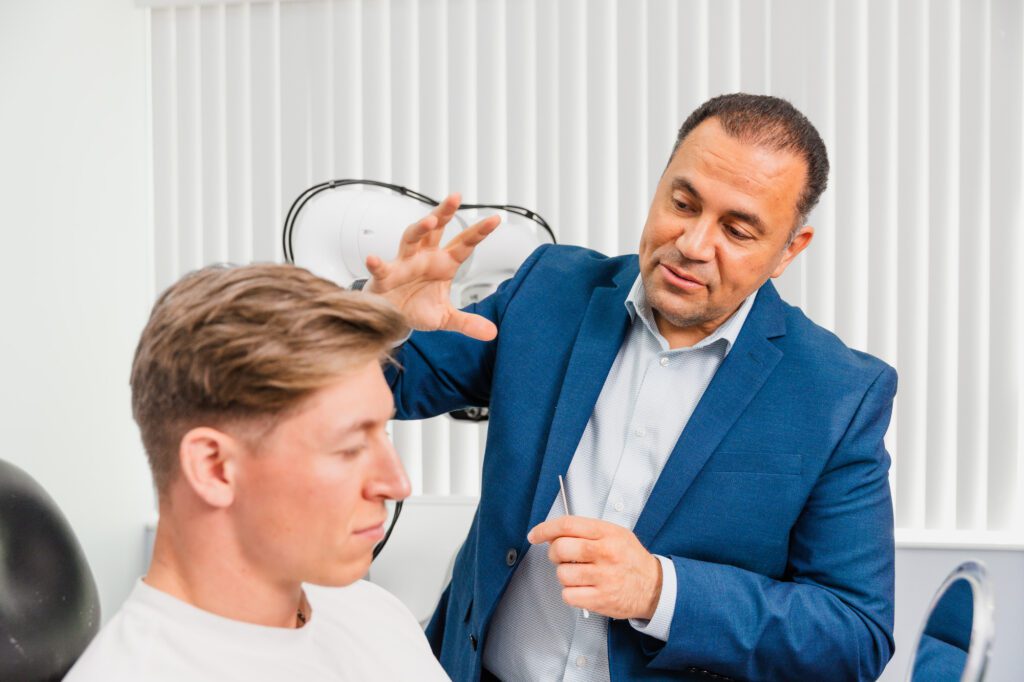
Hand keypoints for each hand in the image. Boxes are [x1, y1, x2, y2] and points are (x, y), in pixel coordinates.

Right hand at [364, 193, 500, 340]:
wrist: (391, 319)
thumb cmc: (416, 309)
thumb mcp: (445, 318)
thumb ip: (467, 322)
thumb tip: (491, 333)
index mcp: (443, 263)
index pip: (464, 245)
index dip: (479, 232)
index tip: (495, 219)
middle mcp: (424, 257)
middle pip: (435, 229)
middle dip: (444, 213)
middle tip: (455, 197)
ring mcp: (404, 264)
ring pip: (411, 238)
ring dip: (419, 228)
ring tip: (430, 220)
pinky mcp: (384, 276)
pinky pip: (380, 268)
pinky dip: (376, 263)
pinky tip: (373, 259)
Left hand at [528, 516, 662, 619]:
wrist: (654, 587)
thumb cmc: (631, 559)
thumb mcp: (616, 533)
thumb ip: (587, 530)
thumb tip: (554, 532)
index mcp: (607, 533)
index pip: (567, 525)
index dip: (545, 529)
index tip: (535, 534)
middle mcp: (605, 553)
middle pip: (560, 548)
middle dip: (554, 553)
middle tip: (562, 556)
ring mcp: (603, 578)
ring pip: (562, 574)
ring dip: (565, 575)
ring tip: (579, 574)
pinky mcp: (600, 599)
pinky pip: (568, 595)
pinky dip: (571, 593)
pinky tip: (583, 588)